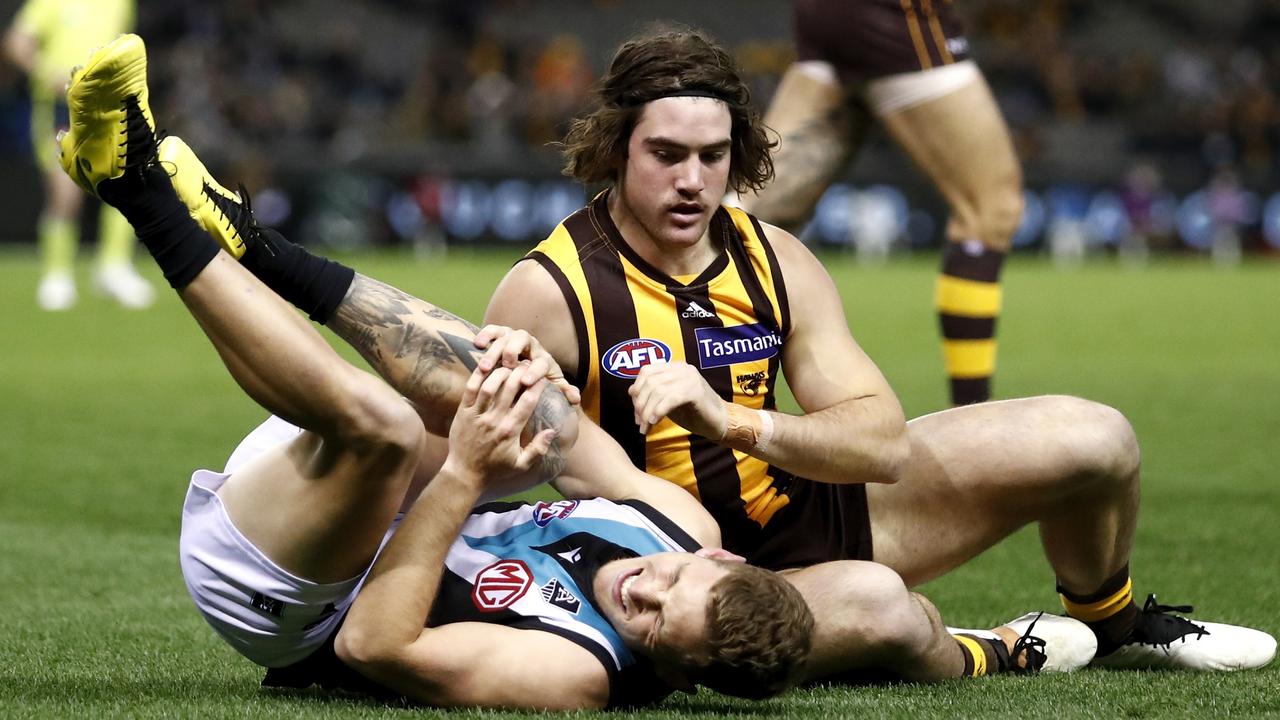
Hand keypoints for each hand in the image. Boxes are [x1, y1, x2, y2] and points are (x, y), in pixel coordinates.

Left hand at [445, 363, 556, 488]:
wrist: (465, 473)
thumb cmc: (495, 469)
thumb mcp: (521, 465)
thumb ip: (538, 449)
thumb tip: (552, 431)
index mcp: (510, 431)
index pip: (527, 401)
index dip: (536, 385)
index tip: (542, 376)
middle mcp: (494, 420)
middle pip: (510, 388)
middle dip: (521, 372)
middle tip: (527, 363)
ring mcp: (477, 415)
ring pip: (490, 385)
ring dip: (501, 371)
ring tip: (509, 363)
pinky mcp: (463, 412)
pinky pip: (470, 389)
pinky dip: (477, 375)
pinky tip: (486, 366)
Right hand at [473, 325, 580, 405]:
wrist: (528, 367)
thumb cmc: (539, 381)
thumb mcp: (553, 386)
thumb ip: (564, 391)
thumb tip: (576, 398)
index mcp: (544, 359)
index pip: (541, 362)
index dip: (534, 371)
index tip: (525, 381)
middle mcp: (531, 345)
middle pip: (524, 340)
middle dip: (514, 352)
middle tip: (505, 367)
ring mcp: (515, 338)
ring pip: (506, 336)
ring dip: (495, 350)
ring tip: (485, 367)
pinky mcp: (502, 335)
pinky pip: (494, 330)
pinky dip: (486, 334)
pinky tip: (477, 344)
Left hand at [628, 360, 727, 437]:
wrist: (718, 422)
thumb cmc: (693, 412)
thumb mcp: (668, 400)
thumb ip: (652, 394)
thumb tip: (631, 392)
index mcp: (675, 367)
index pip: (647, 371)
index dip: (637, 390)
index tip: (636, 411)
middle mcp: (682, 368)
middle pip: (650, 382)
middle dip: (640, 405)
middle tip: (639, 422)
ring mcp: (690, 378)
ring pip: (658, 391)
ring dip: (648, 412)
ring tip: (646, 427)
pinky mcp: (696, 391)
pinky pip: (670, 399)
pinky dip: (659, 411)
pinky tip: (655, 422)